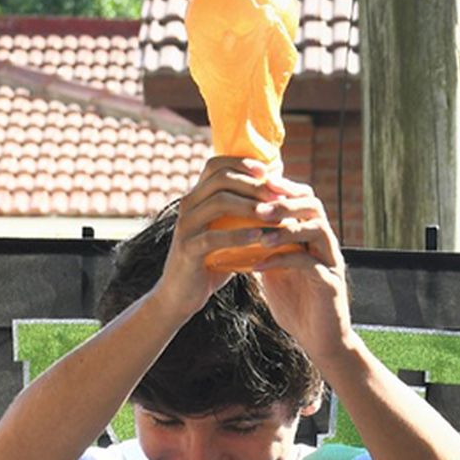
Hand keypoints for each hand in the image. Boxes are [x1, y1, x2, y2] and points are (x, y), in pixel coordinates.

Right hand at [154, 155, 282, 318]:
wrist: (180, 295)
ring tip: (274, 215)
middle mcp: (187, 206)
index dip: (242, 163)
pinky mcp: (187, 249)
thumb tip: (276, 195)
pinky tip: (260, 237)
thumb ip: (242, 215)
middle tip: (279, 196)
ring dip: (250, 206)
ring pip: (219, 202)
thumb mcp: (226, 233)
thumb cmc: (210, 262)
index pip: (216, 165)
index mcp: (195, 198)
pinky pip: (214, 236)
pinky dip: (239, 235)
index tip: (268, 172)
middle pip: (221, 179)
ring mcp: (185, 227)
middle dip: (254, 184)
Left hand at [249, 176, 353, 360]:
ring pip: (317, 230)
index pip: (302, 200)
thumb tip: (231, 231)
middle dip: (284, 202)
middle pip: (313, 206)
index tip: (255, 186)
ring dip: (286, 228)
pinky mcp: (330, 283)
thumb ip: (261, 249)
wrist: (318, 339)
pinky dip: (282, 260)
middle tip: (257, 206)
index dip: (281, 189)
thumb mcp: (273, 271)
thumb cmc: (295, 303)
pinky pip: (308, 264)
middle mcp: (326, 244)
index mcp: (312, 237)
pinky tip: (258, 265)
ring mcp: (331, 262)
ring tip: (259, 233)